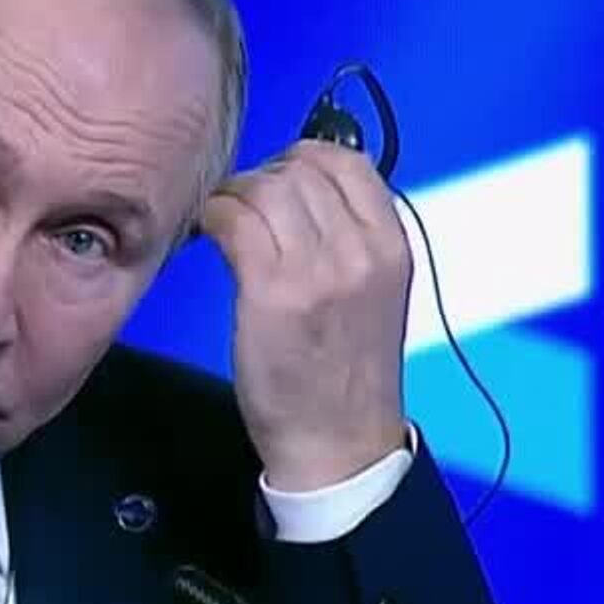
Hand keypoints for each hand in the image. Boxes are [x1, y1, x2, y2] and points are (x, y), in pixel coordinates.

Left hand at [200, 139, 413, 491]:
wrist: (339, 443)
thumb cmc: (346, 371)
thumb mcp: (374, 291)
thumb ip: (351, 236)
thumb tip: (302, 184)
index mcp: (392, 246)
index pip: (347, 162)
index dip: (302, 160)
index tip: (279, 181)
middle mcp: (361, 251)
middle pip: (301, 169)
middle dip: (263, 178)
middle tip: (244, 207)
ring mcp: (317, 270)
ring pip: (265, 188)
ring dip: (234, 196)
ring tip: (226, 221)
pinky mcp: (272, 292)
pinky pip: (235, 220)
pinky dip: (215, 217)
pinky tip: (211, 235)